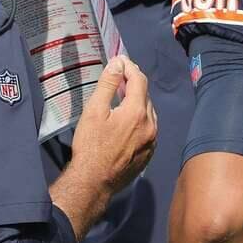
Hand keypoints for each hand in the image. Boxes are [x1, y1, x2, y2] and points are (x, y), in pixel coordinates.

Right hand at [51, 56, 156, 237]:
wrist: (94, 181)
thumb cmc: (90, 145)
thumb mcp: (94, 111)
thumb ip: (108, 85)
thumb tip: (118, 64)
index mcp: (137, 112)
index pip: (139, 80)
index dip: (130, 67)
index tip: (120, 61)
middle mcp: (151, 125)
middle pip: (146, 96)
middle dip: (134, 83)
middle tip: (119, 77)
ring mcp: (152, 141)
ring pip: (149, 113)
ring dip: (138, 102)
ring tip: (123, 98)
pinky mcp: (149, 153)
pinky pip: (149, 129)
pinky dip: (140, 119)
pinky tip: (127, 122)